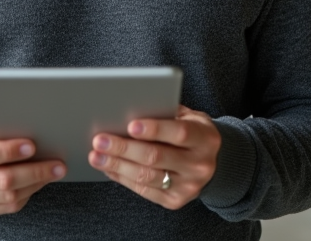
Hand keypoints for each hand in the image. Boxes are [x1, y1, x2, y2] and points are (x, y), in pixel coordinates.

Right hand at [0, 111, 64, 217]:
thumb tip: (30, 118)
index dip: (8, 151)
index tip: (32, 146)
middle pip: (1, 179)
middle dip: (34, 172)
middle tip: (58, 165)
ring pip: (8, 196)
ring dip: (36, 184)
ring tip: (54, 172)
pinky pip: (7, 207)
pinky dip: (27, 194)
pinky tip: (39, 182)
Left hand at [89, 105, 220, 209]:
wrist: (214, 163)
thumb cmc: (191, 131)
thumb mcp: (188, 117)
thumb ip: (166, 113)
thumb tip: (128, 109)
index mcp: (205, 138)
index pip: (179, 133)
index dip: (154, 129)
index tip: (130, 124)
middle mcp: (199, 165)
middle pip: (156, 157)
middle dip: (124, 148)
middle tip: (100, 140)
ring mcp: (188, 186)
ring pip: (146, 176)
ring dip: (117, 166)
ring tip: (96, 156)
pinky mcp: (175, 201)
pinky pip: (144, 190)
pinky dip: (123, 178)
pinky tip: (108, 168)